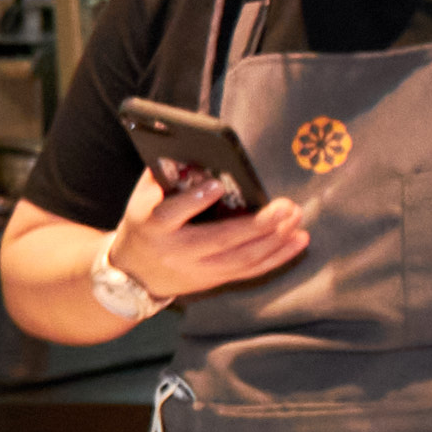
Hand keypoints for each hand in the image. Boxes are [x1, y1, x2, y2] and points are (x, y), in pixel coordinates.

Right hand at [113, 162, 312, 301]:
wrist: (133, 274)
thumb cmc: (144, 225)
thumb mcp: (142, 199)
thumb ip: (162, 176)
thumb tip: (193, 151)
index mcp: (153, 226)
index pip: (172, 214)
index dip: (194, 200)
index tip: (216, 185)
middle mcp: (177, 251)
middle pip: (219, 240)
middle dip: (256, 225)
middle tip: (285, 206)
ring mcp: (198, 269)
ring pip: (241, 259)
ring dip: (274, 240)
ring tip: (296, 219)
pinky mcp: (214, 280)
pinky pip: (250, 271)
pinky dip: (277, 256)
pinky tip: (298, 241)